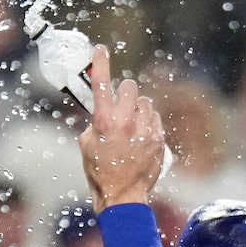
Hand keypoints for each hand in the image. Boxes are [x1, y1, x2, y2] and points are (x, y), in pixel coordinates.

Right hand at [78, 45, 167, 208]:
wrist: (122, 195)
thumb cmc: (101, 172)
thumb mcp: (87, 146)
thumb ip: (95, 124)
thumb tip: (102, 113)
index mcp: (104, 122)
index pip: (101, 84)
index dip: (100, 63)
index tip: (101, 50)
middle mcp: (126, 122)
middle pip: (131, 87)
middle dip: (125, 93)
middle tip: (121, 105)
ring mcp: (145, 129)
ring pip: (146, 103)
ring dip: (139, 109)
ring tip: (132, 127)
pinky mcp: (158, 138)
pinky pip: (155, 119)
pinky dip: (148, 124)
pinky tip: (141, 138)